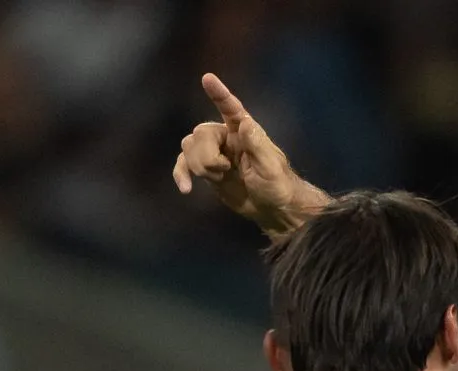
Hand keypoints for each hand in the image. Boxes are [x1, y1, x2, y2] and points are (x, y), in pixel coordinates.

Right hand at [172, 73, 324, 232]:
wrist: (270, 207)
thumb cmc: (276, 184)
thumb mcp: (270, 166)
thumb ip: (257, 145)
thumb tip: (245, 123)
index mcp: (243, 130)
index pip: (230, 107)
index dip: (219, 93)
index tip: (208, 78)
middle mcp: (226, 136)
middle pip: (201, 133)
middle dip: (207, 156)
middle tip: (224, 171)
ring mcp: (213, 152)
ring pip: (189, 146)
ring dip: (200, 166)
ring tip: (220, 177)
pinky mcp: (205, 168)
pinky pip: (183, 163)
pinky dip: (181, 174)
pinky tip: (186, 189)